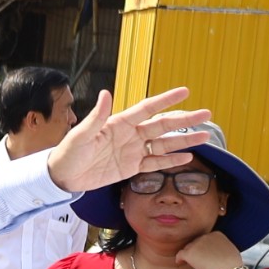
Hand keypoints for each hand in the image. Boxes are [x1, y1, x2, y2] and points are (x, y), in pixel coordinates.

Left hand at [45, 88, 214, 191]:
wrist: (62, 177)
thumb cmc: (68, 153)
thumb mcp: (81, 135)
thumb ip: (96, 117)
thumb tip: (106, 93)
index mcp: (119, 123)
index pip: (147, 108)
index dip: (166, 100)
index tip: (185, 91)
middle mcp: (130, 135)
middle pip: (162, 125)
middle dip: (184, 120)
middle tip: (206, 114)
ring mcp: (132, 151)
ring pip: (164, 144)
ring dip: (184, 141)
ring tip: (205, 136)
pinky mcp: (131, 167)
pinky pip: (155, 164)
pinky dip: (171, 161)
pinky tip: (187, 157)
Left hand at [176, 229, 245, 268]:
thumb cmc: (231, 265)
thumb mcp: (229, 250)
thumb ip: (220, 247)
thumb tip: (217, 252)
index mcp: (217, 234)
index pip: (205, 239)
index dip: (203, 247)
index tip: (204, 254)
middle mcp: (205, 236)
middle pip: (196, 242)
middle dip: (196, 251)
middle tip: (197, 260)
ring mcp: (196, 244)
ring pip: (188, 248)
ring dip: (189, 255)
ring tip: (191, 263)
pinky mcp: (189, 253)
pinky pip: (180, 255)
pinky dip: (179, 259)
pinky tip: (180, 263)